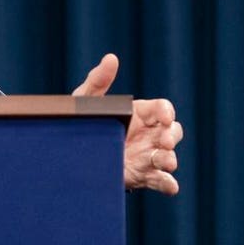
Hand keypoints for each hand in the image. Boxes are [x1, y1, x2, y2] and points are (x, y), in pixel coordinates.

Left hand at [73, 54, 181, 194]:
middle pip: (173, 132)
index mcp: (140, 114)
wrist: (70, 156)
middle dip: (173, 135)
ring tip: (165, 161)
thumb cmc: (82, 122)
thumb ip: (98, 81)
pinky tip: (171, 186)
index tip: (164, 116)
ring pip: (169, 157)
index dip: (166, 112)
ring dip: (171, 159)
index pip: (162, 109)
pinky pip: (161, 181)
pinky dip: (169, 184)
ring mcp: (147, 156)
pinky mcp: (141, 176)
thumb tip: (112, 58)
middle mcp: (148, 134)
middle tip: (164, 141)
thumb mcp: (86, 100)